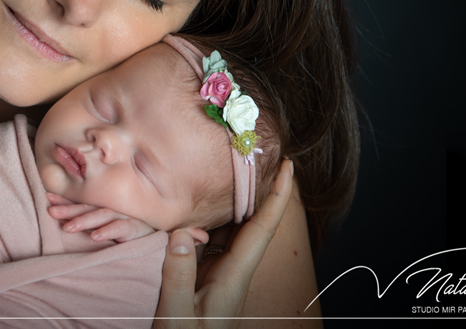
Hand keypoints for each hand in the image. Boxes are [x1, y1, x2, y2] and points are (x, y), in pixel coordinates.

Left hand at [46, 192, 158, 242]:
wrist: (155, 233)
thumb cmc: (128, 227)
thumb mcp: (107, 222)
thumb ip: (90, 218)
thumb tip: (64, 219)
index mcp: (103, 206)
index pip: (81, 202)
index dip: (65, 200)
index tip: (48, 197)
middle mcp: (112, 207)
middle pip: (88, 207)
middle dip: (69, 209)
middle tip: (51, 211)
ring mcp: (123, 215)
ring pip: (102, 215)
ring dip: (85, 220)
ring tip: (68, 227)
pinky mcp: (135, 228)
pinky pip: (120, 228)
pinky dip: (108, 231)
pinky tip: (95, 236)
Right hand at [153, 158, 294, 328]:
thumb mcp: (177, 316)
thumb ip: (178, 276)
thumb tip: (181, 232)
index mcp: (233, 278)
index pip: (261, 229)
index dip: (277, 196)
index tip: (288, 167)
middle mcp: (232, 271)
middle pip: (252, 222)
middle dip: (259, 188)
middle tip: (259, 152)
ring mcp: (219, 274)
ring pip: (230, 229)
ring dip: (234, 200)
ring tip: (235, 168)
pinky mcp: (204, 277)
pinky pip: (210, 240)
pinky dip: (209, 218)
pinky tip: (199, 204)